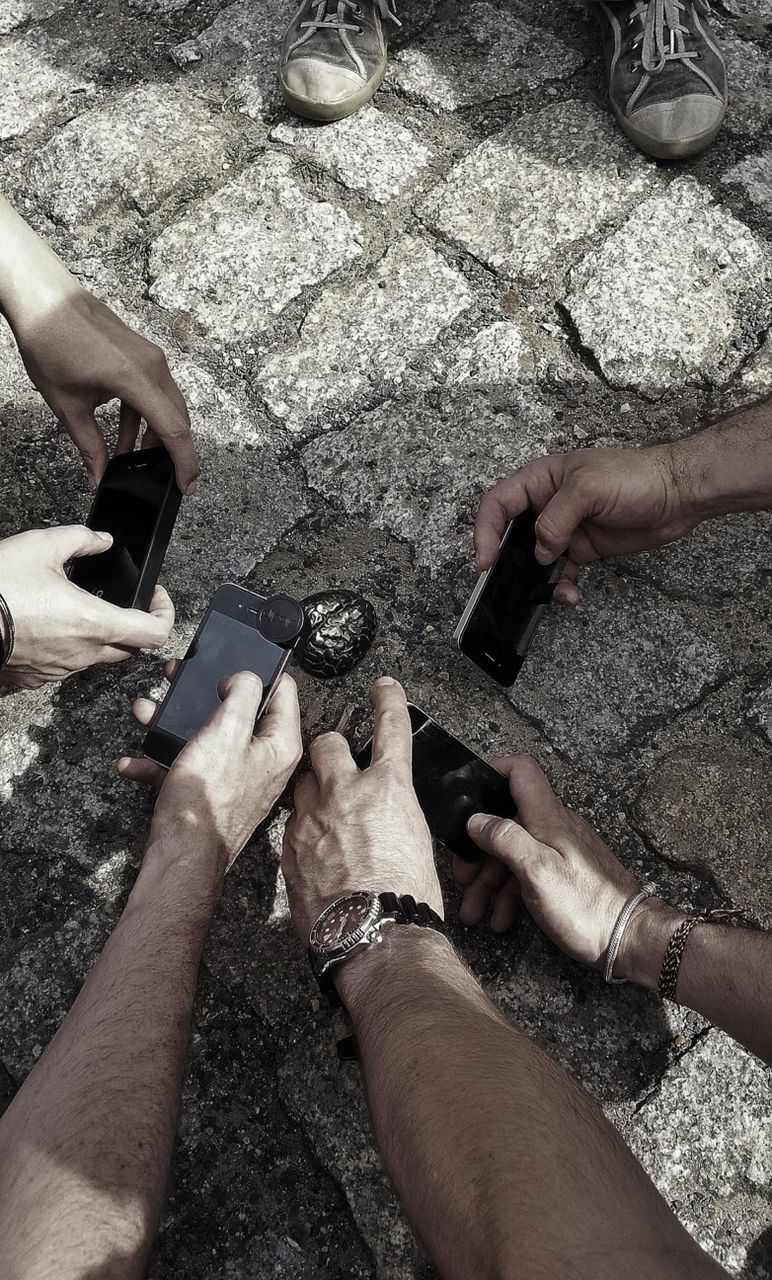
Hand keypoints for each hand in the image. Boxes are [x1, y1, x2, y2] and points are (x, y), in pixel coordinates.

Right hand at [0, 526, 174, 687]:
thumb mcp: (41, 546)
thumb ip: (81, 539)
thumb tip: (100, 540)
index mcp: (94, 622)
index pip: (155, 634)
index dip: (165, 614)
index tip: (155, 597)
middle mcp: (82, 653)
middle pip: (130, 649)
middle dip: (134, 626)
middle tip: (124, 602)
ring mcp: (59, 670)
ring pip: (97, 658)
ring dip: (99, 637)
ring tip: (78, 608)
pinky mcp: (36, 677)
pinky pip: (65, 666)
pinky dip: (67, 647)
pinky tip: (50, 625)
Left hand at [11, 287, 197, 491]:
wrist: (44, 298)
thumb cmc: (50, 341)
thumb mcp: (67, 405)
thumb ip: (89, 445)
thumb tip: (98, 475)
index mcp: (135, 379)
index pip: (173, 429)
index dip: (184, 462)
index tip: (186, 486)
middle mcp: (152, 366)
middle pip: (178, 419)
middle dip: (174, 452)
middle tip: (167, 479)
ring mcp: (150, 357)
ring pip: (168, 405)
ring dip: (156, 433)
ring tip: (136, 458)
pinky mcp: (143, 353)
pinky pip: (155, 391)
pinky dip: (145, 415)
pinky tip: (127, 434)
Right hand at [118, 669, 302, 872]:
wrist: (181, 858)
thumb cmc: (206, 799)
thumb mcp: (225, 731)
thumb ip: (241, 694)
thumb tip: (246, 677)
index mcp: (280, 745)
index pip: (284, 691)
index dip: (255, 672)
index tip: (229, 664)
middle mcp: (265, 763)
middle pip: (240, 712)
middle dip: (204, 695)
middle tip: (179, 679)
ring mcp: (238, 781)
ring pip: (208, 738)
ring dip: (174, 725)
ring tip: (147, 713)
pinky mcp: (212, 796)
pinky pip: (189, 768)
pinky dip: (162, 762)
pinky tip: (136, 762)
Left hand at [282, 678, 441, 945]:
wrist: (372, 934)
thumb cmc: (406, 896)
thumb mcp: (416, 842)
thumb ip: (395, 815)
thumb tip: (386, 816)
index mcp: (388, 788)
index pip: (390, 728)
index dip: (387, 701)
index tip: (383, 687)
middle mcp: (347, 791)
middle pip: (327, 744)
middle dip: (332, 750)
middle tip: (339, 766)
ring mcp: (312, 816)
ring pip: (302, 781)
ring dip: (313, 788)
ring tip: (324, 811)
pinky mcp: (289, 844)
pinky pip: (292, 821)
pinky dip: (302, 826)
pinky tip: (314, 848)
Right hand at [460, 756, 640, 969]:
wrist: (629, 939)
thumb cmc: (584, 905)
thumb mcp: (538, 872)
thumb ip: (506, 839)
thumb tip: (476, 819)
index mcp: (548, 818)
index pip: (521, 772)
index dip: (492, 772)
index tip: (466, 796)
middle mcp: (553, 828)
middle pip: (505, 822)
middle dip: (477, 850)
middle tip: (461, 880)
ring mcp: (558, 852)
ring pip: (512, 855)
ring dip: (488, 883)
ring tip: (473, 914)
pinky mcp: (562, 876)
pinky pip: (527, 876)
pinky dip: (509, 895)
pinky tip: (500, 921)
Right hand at [474, 445, 696, 603]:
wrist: (677, 494)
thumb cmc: (636, 476)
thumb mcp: (589, 488)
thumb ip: (557, 518)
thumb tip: (539, 550)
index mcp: (542, 479)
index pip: (499, 503)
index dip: (486, 530)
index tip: (486, 558)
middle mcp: (548, 504)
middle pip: (511, 533)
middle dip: (506, 560)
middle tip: (503, 582)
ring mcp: (566, 528)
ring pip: (536, 558)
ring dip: (536, 578)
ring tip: (549, 590)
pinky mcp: (583, 548)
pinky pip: (561, 572)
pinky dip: (561, 585)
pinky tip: (571, 593)